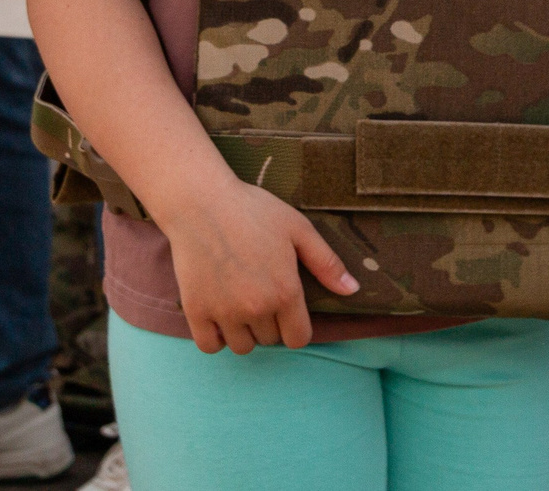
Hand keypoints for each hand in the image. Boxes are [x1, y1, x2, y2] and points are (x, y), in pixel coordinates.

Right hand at [156, 178, 358, 352]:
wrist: (201, 202)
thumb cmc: (253, 211)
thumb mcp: (298, 229)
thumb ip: (326, 263)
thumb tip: (352, 290)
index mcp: (285, 291)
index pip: (298, 339)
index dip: (296, 327)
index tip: (288, 310)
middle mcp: (256, 308)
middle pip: (270, 340)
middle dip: (270, 323)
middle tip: (260, 292)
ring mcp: (224, 312)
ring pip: (242, 346)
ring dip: (244, 331)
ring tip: (240, 303)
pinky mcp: (196, 311)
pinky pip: (210, 346)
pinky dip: (216, 337)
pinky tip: (219, 315)